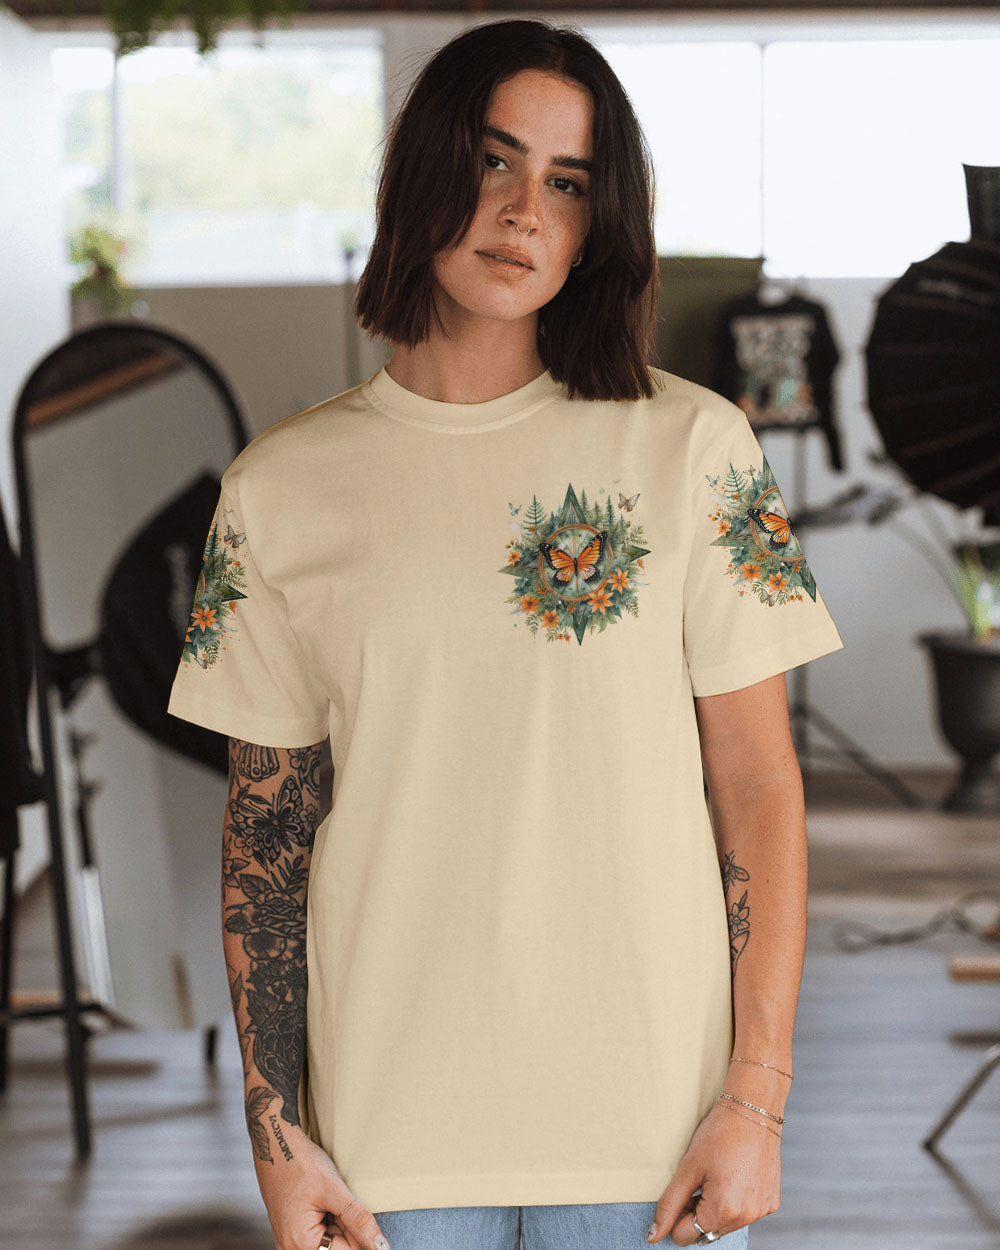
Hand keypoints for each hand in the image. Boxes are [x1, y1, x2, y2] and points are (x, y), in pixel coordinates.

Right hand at [253, 1123, 390, 1249]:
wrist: (275, 1144)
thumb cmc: (300, 1163)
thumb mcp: (334, 1190)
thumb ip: (359, 1221)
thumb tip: (380, 1246)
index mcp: (300, 1244)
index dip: (361, 1235)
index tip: (361, 1215)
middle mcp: (291, 1248)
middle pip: (337, 1247)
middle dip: (348, 1227)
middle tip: (339, 1199)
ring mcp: (290, 1241)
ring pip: (330, 1240)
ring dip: (339, 1221)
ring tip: (328, 1196)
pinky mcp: (293, 1232)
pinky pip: (320, 1233)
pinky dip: (330, 1218)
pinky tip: (325, 1200)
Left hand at [646, 1101, 780, 1244]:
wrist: (753, 1109)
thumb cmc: (718, 1134)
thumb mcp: (688, 1168)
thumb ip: (670, 1204)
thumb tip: (653, 1236)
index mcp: (724, 1210)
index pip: (687, 1235)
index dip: (678, 1215)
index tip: (683, 1189)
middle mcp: (746, 1217)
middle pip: (708, 1232)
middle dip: (698, 1212)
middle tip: (699, 1179)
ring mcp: (762, 1210)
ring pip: (726, 1224)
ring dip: (717, 1209)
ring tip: (717, 1175)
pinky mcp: (771, 1201)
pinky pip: (746, 1213)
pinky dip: (736, 1202)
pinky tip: (734, 1175)